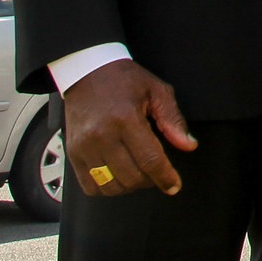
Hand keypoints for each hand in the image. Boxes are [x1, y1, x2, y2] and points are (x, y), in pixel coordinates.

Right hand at [63, 60, 197, 197]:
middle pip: (131, 176)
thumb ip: (173, 120)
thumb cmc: (125, 80)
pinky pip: (90, 186)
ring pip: (111, 186)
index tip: (174, 186)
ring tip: (140, 173)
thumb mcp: (157, 91)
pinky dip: (107, 188)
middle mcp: (102, 136)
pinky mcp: (73, 154)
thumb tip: (189, 146)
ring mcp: (84, 147)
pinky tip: (119, 175)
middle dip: (150, 181)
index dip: (165, 177)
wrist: (88, 72)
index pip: (149, 159)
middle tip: (158, 173)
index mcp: (126, 119)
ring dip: (130, 186)